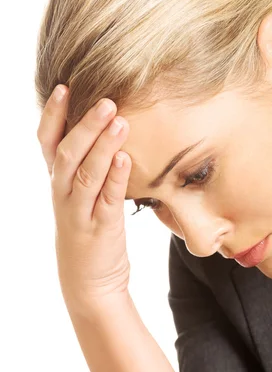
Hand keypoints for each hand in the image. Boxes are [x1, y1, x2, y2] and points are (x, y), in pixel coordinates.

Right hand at [37, 85, 132, 310]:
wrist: (89, 284)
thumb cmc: (88, 230)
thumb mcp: (78, 196)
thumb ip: (85, 166)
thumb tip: (103, 128)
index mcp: (58, 182)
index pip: (47, 143)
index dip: (53, 115)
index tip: (65, 87)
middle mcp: (63, 194)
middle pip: (66, 154)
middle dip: (84, 125)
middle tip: (105, 100)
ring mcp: (80, 213)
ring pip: (84, 174)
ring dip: (101, 145)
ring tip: (119, 120)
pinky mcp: (100, 229)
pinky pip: (107, 200)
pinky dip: (115, 178)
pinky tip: (124, 158)